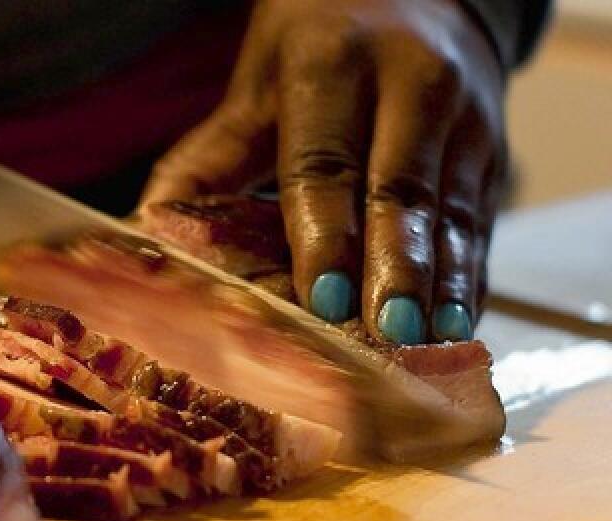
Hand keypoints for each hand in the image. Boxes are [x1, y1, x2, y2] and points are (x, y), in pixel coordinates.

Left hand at [140, 0, 506, 342]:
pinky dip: (467, 279)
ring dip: (439, 286)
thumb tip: (144, 233)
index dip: (324, 234)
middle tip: (382, 336)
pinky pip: (481, 224)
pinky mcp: (494, 150)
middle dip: (393, 270)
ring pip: (452, 213)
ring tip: (422, 347)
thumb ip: (205, 161)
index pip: (325, 163)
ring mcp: (465, 117)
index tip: (321, 299)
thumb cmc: (314, 55)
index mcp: (333, 66)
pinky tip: (454, 329)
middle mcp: (411, 83)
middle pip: (401, 192)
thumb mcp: (253, 92)